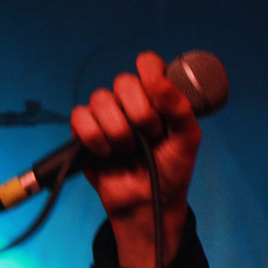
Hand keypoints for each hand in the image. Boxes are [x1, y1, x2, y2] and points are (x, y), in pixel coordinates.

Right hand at [71, 51, 201, 267]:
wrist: (148, 203)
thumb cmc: (171, 171)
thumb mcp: (187, 141)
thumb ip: (180, 110)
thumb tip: (159, 81)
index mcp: (157, 97)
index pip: (148, 63)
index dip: (151, 72)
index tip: (158, 92)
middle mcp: (130, 101)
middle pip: (124, 81)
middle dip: (140, 113)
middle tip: (151, 136)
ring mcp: (106, 115)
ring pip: (101, 99)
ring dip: (119, 130)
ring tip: (129, 151)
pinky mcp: (84, 131)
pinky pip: (80, 117)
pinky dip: (95, 137)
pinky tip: (107, 154)